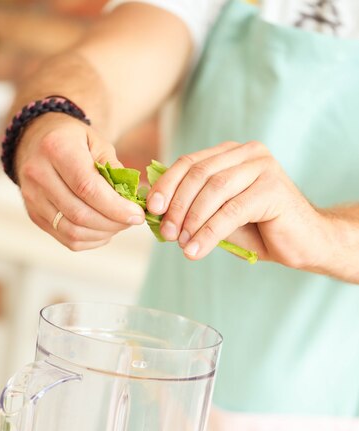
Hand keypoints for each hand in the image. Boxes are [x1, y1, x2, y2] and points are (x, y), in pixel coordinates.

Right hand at [15, 114, 144, 250]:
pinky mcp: (34, 214)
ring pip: (72, 231)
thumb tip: (132, 202)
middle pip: (79, 214)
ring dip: (102, 234)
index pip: (87, 188)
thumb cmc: (74, 140)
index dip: (115, 207)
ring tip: (118, 225)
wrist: (38, 139)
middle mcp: (38, 173)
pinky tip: (103, 230)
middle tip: (131, 221)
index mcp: (56, 148)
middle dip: (112, 223)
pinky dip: (91, 240)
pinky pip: (66, 239)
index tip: (137, 215)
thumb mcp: (99, 143)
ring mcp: (32, 197)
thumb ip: (116, 171)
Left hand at [146, 141, 328, 269]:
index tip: (151, 209)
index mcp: (232, 154)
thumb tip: (154, 211)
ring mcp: (263, 167)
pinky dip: (208, 233)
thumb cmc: (260, 230)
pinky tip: (196, 250)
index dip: (167, 184)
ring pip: (214, 190)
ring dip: (191, 220)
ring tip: (181, 244)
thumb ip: (193, 209)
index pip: (191, 162)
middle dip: (177, 205)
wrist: (304, 244)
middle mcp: (248, 153)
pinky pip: (231, 211)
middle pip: (199, 174)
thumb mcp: (219, 216)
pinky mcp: (273, 188)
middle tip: (165, 232)